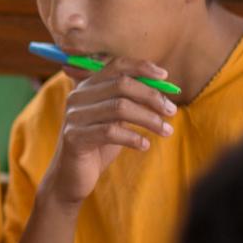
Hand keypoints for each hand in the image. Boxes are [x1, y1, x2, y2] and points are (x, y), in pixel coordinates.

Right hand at [40, 59, 176, 203]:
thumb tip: (161, 90)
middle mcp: (77, 97)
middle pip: (121, 84)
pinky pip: (110, 132)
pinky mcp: (74, 137)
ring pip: (119, 107)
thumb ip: (129, 102)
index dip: (142, 67)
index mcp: (87, 87)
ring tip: (166, 130)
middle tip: (171, 111)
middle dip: (151, 96)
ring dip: (149, 119)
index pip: (116, 66)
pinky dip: (133, 137)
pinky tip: (145, 145)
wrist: (71, 177)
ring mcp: (74, 116)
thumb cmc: (97, 146)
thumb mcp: (114, 120)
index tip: (165, 77)